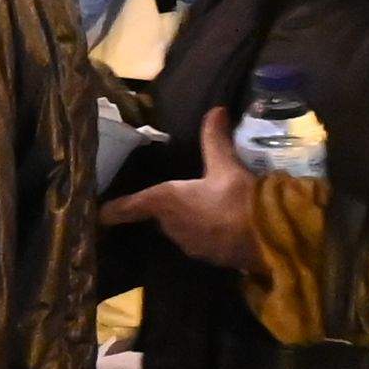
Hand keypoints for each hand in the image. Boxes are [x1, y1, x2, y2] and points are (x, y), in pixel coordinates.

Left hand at [100, 110, 258, 268]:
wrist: (268, 240)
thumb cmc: (238, 198)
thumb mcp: (226, 165)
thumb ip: (215, 139)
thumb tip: (215, 110)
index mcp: (167, 201)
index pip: (131, 206)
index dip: (114, 209)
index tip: (100, 213)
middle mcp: (171, 226)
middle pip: (159, 216)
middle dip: (165, 208)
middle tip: (176, 195)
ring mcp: (189, 245)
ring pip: (180, 229)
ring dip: (188, 220)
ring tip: (204, 207)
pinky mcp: (209, 258)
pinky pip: (200, 240)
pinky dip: (206, 232)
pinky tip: (222, 224)